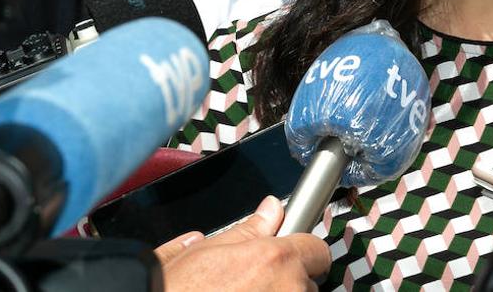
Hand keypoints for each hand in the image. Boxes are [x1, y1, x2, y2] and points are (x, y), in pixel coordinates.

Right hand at [155, 196, 330, 291]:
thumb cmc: (174, 290)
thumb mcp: (206, 252)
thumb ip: (248, 230)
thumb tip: (271, 209)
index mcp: (275, 260)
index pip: (317, 249)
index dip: (301, 251)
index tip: (289, 256)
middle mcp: (288, 291)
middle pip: (307, 283)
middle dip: (286, 282)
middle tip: (252, 285)